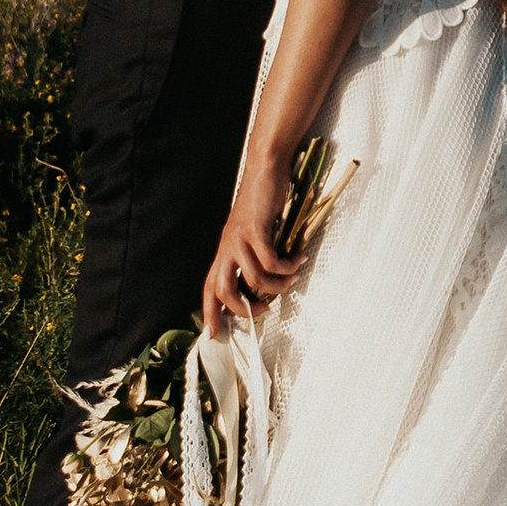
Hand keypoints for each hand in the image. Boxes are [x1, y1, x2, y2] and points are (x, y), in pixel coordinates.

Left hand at [201, 148, 304, 339]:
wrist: (265, 171)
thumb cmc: (262, 203)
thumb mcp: (252, 234)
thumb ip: (253, 256)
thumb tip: (266, 284)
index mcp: (225, 251)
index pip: (210, 287)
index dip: (209, 312)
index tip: (213, 335)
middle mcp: (227, 247)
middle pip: (223, 290)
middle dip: (243, 308)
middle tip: (264, 310)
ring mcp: (239, 238)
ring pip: (254, 278)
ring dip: (276, 285)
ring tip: (291, 277)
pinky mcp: (255, 229)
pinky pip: (270, 260)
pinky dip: (286, 266)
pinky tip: (297, 260)